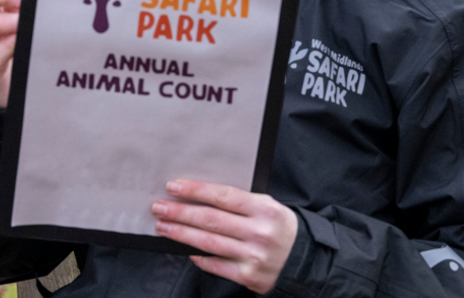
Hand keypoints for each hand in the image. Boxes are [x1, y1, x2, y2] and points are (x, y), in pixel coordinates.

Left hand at [152, 180, 298, 291]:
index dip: (195, 191)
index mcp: (264, 208)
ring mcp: (254, 256)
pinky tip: (186, 250)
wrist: (303, 259)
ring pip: (209, 243)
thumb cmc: (278, 228)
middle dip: (180, 213)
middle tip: (159, 208)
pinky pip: (217, 265)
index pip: (223, 196)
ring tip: (163, 227)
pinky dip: (199, 257)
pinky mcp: (249, 276)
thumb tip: (198, 198)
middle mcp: (259, 232)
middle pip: (211, 220)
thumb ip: (239, 203)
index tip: (173, 187)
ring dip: (181, 234)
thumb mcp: (266, 207)